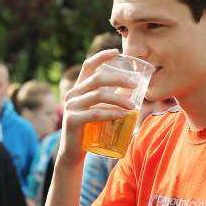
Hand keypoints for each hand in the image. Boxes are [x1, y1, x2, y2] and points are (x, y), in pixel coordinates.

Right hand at [57, 49, 137, 164]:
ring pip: (99, 95)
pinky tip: (124, 115)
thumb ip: (110, 100)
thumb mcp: (99, 111)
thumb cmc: (90, 131)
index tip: (117, 51)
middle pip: (97, 78)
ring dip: (119, 99)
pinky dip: (112, 113)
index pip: (87, 66)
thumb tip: (133, 91)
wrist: (73, 153)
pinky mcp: (73, 120)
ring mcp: (71, 107)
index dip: (101, 56)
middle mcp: (72, 95)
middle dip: (118, 79)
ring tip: (134, 107)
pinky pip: (96, 113)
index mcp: (78, 89)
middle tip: (135, 85)